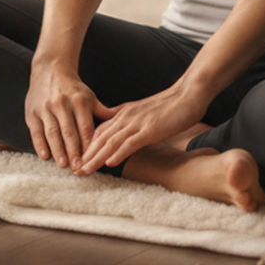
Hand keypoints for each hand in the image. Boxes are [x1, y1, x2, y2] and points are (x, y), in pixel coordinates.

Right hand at [25, 58, 105, 169]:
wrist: (50, 68)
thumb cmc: (73, 88)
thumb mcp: (89, 96)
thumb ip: (103, 113)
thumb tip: (120, 126)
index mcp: (79, 100)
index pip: (86, 127)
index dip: (89, 146)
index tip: (92, 160)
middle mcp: (62, 103)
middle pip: (69, 132)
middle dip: (74, 152)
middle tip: (78, 169)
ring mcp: (46, 107)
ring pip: (53, 133)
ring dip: (58, 151)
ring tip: (63, 165)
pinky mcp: (32, 111)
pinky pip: (36, 131)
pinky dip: (40, 144)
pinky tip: (46, 156)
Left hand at [74, 83, 208, 174]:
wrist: (188, 94)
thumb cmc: (170, 105)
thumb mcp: (143, 111)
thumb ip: (129, 120)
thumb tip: (119, 131)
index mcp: (124, 113)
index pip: (100, 131)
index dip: (88, 146)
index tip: (79, 160)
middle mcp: (126, 117)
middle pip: (101, 138)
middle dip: (86, 155)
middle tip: (75, 170)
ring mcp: (137, 123)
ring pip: (111, 142)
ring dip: (96, 158)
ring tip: (85, 170)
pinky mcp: (150, 129)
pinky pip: (131, 142)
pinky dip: (119, 153)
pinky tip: (110, 163)